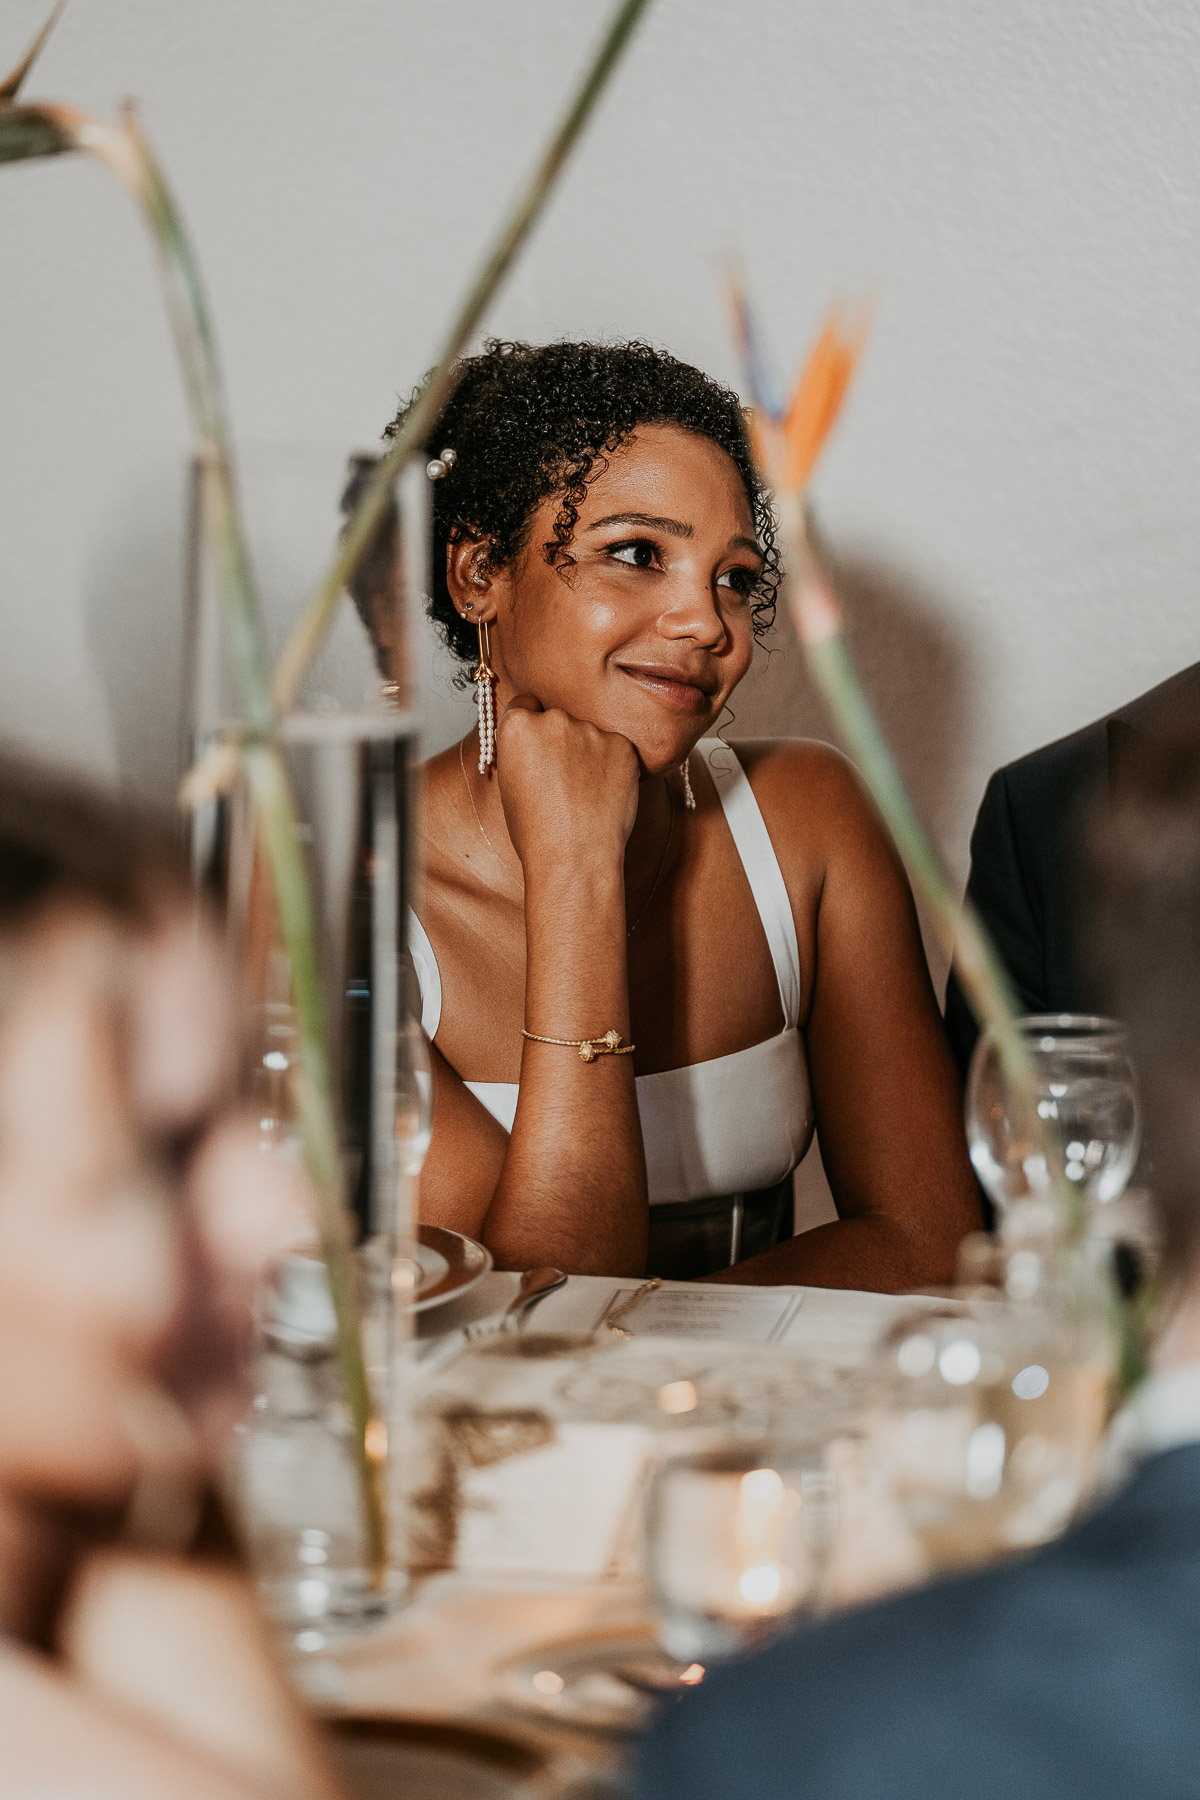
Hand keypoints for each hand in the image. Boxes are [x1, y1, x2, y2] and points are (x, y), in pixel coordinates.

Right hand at [495, 696, 639, 875]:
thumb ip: (523, 752)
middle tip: (563, 780)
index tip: (539, 749)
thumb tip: (538, 744)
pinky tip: (604, 795)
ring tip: (584, 794)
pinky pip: (616, 748)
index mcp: (518, 725)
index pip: (526, 706)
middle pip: (559, 719)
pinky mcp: (622, 745)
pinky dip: (614, 766)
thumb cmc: (538, 832)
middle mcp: (554, 719)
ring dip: (589, 754)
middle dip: (561, 741)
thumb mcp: (510, 785)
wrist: (575, 858)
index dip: (532, 729)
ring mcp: (591, 731)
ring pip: (590, 734)